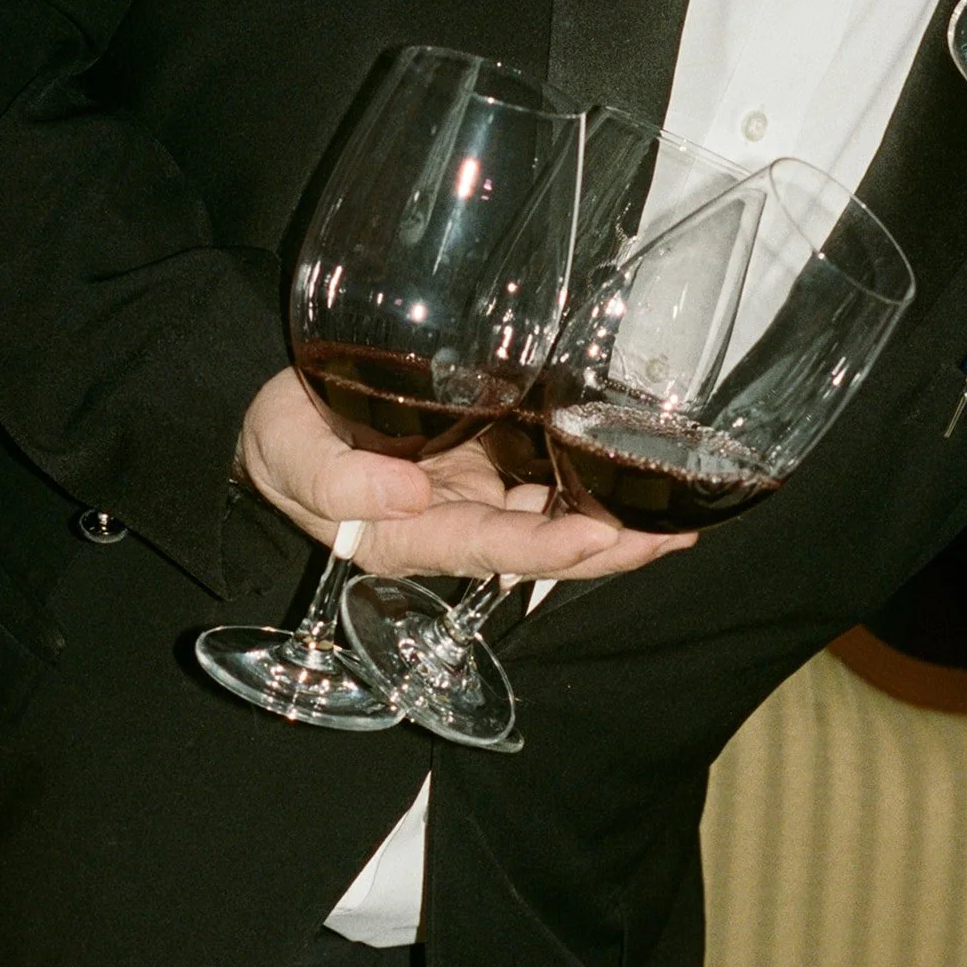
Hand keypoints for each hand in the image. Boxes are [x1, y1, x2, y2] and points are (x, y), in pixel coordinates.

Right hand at [236, 368, 695, 579]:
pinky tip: (642, 472)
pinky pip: (549, 477)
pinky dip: (595, 479)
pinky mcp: (488, 461)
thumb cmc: (283, 438)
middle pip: (543, 549)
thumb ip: (335, 477)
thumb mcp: (287, 453)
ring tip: (683, 510)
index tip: (599, 539)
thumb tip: (407, 494)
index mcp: (407, 538)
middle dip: (610, 549)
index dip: (544, 551)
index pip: (487, 549)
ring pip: (557, 517)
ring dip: (618, 520)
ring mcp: (476, 496)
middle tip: (674, 534)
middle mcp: (453, 526)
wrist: (285, 415)